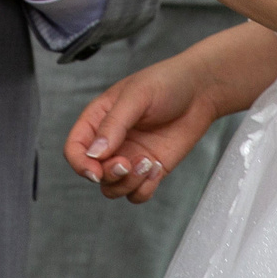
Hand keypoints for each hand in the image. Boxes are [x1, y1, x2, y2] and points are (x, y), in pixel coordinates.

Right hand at [65, 56, 215, 203]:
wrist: (201, 91)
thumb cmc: (167, 83)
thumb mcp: (137, 96)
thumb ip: (114, 124)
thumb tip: (95, 153)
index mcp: (98, 119)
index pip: (75, 148)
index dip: (80, 164)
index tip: (96, 171)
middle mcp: (111, 142)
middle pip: (94, 174)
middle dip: (109, 175)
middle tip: (127, 163)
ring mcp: (130, 157)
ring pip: (113, 188)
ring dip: (128, 184)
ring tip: (148, 162)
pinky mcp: (150, 169)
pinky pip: (137, 194)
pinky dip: (145, 189)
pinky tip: (157, 167)